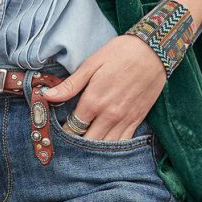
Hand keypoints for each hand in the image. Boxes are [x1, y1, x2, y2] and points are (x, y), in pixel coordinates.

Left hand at [41, 33, 166, 140]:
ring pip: (105, 147)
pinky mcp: (137, 120)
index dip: (62, 133)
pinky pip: (123, 144)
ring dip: (93, 151)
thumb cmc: (120, 53)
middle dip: (76, 145)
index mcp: (94, 100)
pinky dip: (112, 149)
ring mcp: (125, 120)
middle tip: (66, 145)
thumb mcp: (92, 63)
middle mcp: (109, 114)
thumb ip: (70, 84)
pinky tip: (104, 148)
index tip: (54, 135)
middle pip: (88, 142)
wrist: (153, 51)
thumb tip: (48, 96)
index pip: (73, 127)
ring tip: (82, 150)